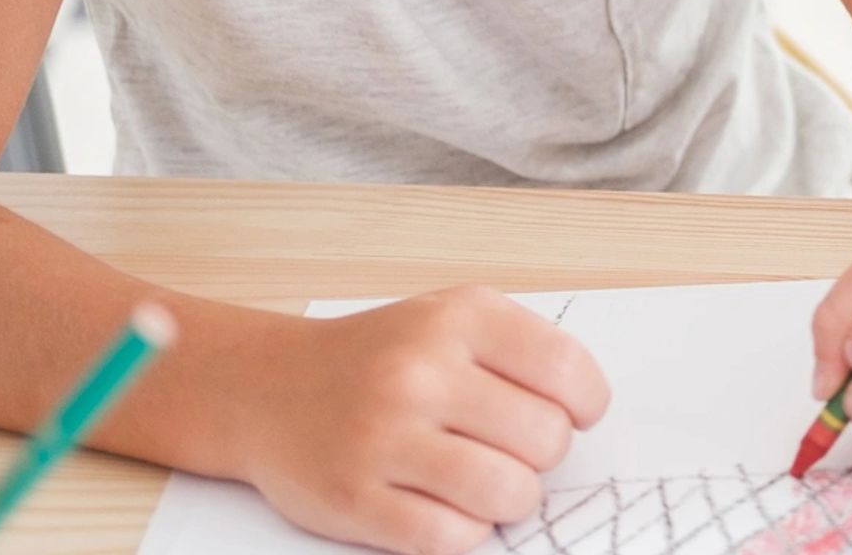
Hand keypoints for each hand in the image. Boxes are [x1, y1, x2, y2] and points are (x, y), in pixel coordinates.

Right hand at [225, 286, 610, 554]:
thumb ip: (524, 355)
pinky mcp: (354, 498)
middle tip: (502, 446)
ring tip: (478, 480)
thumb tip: (586, 413)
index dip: (583, 406)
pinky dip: (463, 532)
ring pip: (508, 493)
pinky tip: (441, 504)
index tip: (566, 413)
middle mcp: (420, 371)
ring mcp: (383, 436)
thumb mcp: (451, 321)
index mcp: (458, 318)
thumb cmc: (379, 360)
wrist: (265, 388)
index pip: (568, 371)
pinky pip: (452, 538)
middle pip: (545, 440)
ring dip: (507, 498)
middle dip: (537, 455)